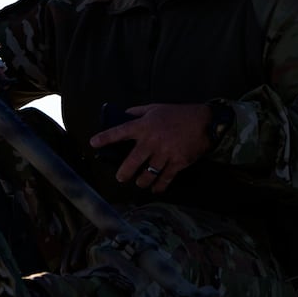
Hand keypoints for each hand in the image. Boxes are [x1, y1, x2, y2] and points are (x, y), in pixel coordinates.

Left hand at [90, 103, 212, 193]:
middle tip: (120, 178)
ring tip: (138, 182)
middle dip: (124, 173)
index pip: (120, 132)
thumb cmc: (177, 114)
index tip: (93, 144)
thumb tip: (122, 115)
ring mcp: (164, 154)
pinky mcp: (177, 163)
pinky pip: (164, 179)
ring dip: (141, 181)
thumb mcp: (155, 108)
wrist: (204, 122)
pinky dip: (158, 186)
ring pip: (147, 174)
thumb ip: (137, 112)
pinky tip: (155, 189)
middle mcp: (152, 141)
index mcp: (144, 126)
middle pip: (132, 162)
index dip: (105, 138)